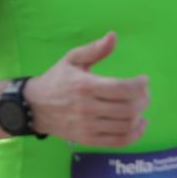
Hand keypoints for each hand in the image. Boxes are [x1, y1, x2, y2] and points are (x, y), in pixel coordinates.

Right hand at [24, 32, 148, 147]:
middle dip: (143, 100)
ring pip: (126, 125)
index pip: (123, 88)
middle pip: (129, 108)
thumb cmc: (55, 80)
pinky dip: (135, 134)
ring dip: (140, 115)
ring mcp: (87, 126)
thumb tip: (113, 36)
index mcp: (85, 86)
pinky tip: (139, 124)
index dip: (140, 85)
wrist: (33, 106)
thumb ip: (94, 49)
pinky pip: (119, 141)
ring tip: (139, 106)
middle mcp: (86, 108)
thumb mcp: (71, 60)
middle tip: (143, 93)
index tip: (143, 80)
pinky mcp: (87, 139)